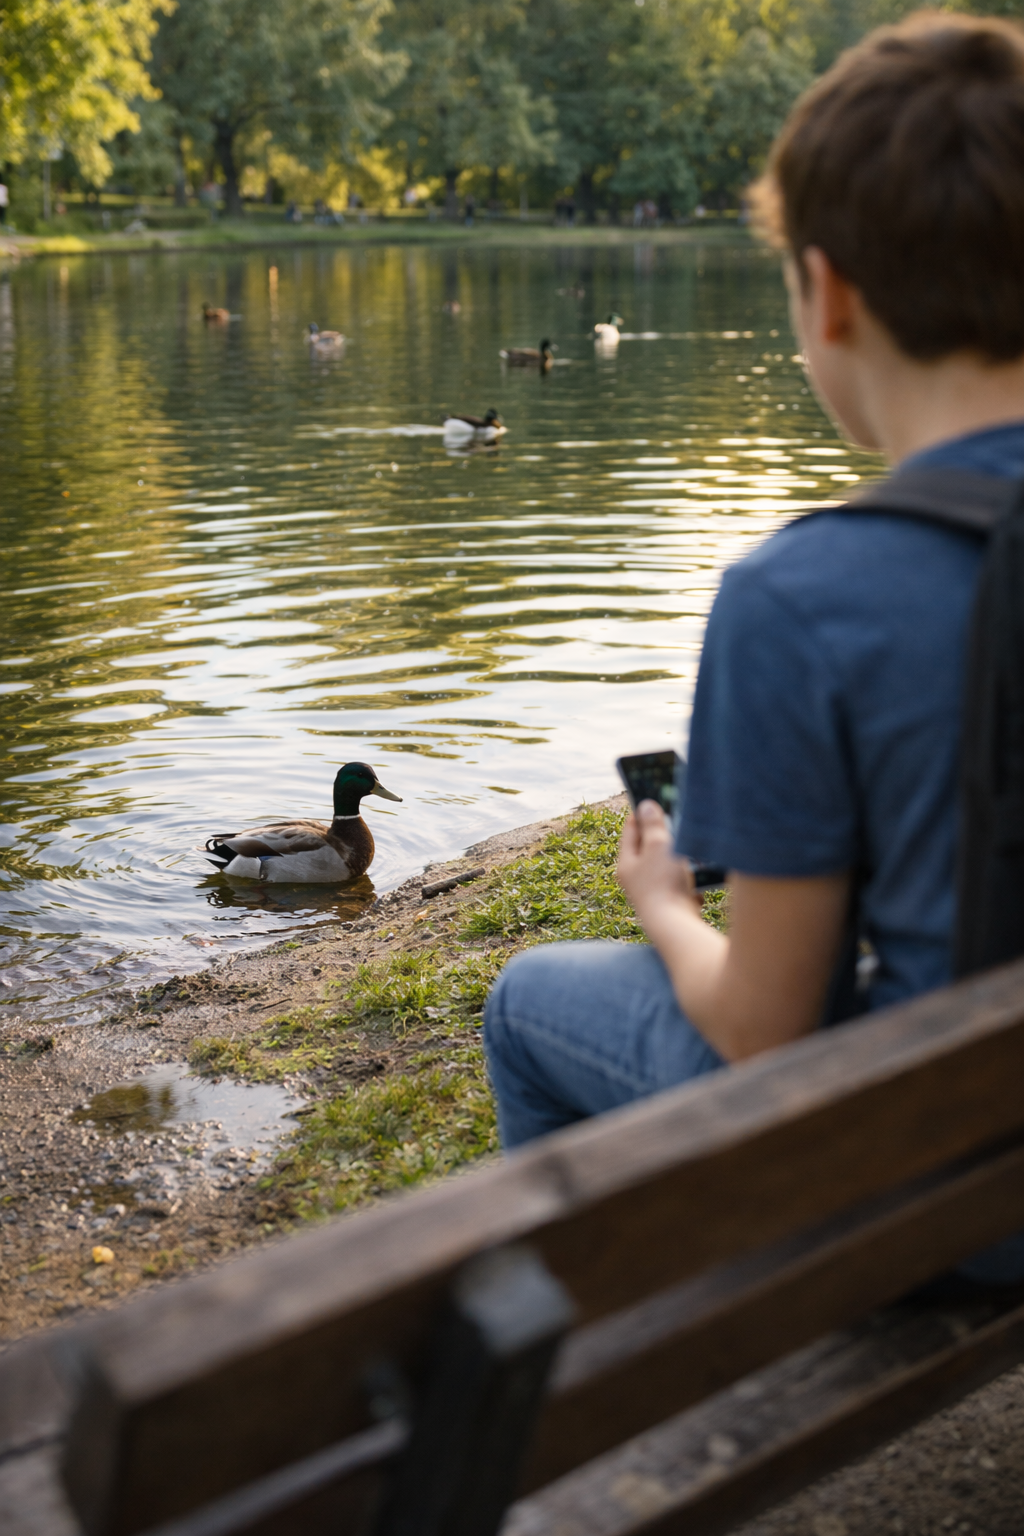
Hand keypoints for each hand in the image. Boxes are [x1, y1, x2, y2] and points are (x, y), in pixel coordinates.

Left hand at [617, 800, 695, 920]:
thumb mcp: (658, 846)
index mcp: (626, 864)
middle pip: (647, 849)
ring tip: (689, 845)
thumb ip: (653, 825)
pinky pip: (680, 883)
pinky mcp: (671, 903)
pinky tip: (698, 872)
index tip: (654, 801)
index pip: (630, 830)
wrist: (675, 926)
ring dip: (678, 855)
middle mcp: (636, 880)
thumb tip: (646, 806)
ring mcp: (653, 893)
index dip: (641, 814)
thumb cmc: (663, 884)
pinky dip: (688, 876)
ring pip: (665, 866)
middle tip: (676, 819)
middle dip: (662, 835)